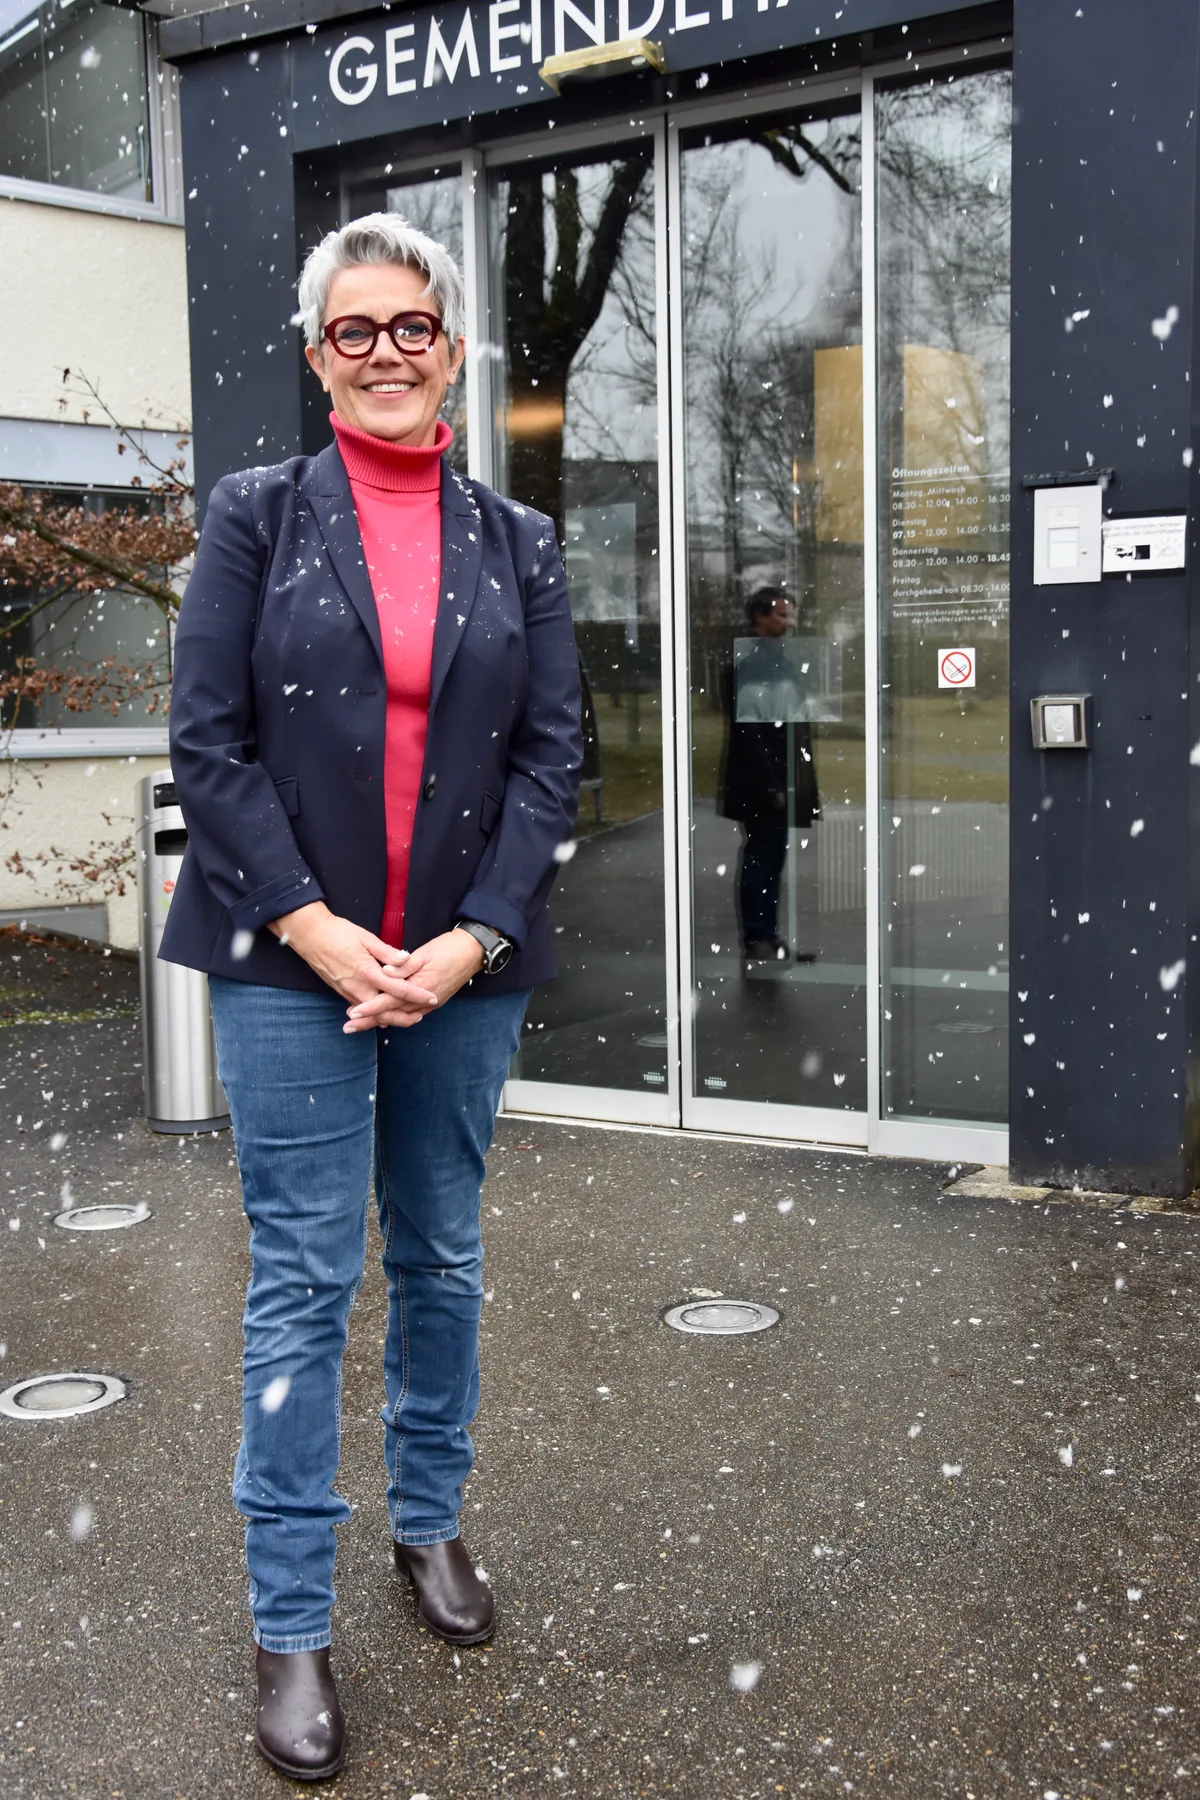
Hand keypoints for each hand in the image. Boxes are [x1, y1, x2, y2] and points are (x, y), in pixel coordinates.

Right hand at [268, 901, 437, 1015]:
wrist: (309, 935)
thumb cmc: (337, 932)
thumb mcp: (366, 938)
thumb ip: (387, 952)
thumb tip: (407, 958)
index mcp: (367, 972)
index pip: (398, 989)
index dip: (417, 995)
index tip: (432, 998)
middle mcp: (357, 987)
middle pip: (385, 1011)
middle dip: (404, 1017)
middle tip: (421, 1016)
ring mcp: (347, 991)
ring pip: (372, 1013)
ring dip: (390, 1017)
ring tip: (407, 1017)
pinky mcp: (341, 991)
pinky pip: (361, 1008)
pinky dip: (374, 1013)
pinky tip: (383, 1013)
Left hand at [343, 928, 484, 1032]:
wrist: (474, 951)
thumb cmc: (449, 948)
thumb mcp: (425, 953)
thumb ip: (404, 965)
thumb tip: (384, 972)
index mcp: (420, 986)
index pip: (390, 1001)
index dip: (370, 1008)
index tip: (352, 1013)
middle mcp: (425, 1000)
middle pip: (392, 1015)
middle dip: (370, 1022)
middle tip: (348, 1027)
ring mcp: (430, 1003)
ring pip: (401, 1017)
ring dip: (381, 1021)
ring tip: (361, 1023)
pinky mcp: (433, 1001)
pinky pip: (410, 1014)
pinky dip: (395, 1017)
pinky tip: (384, 1017)